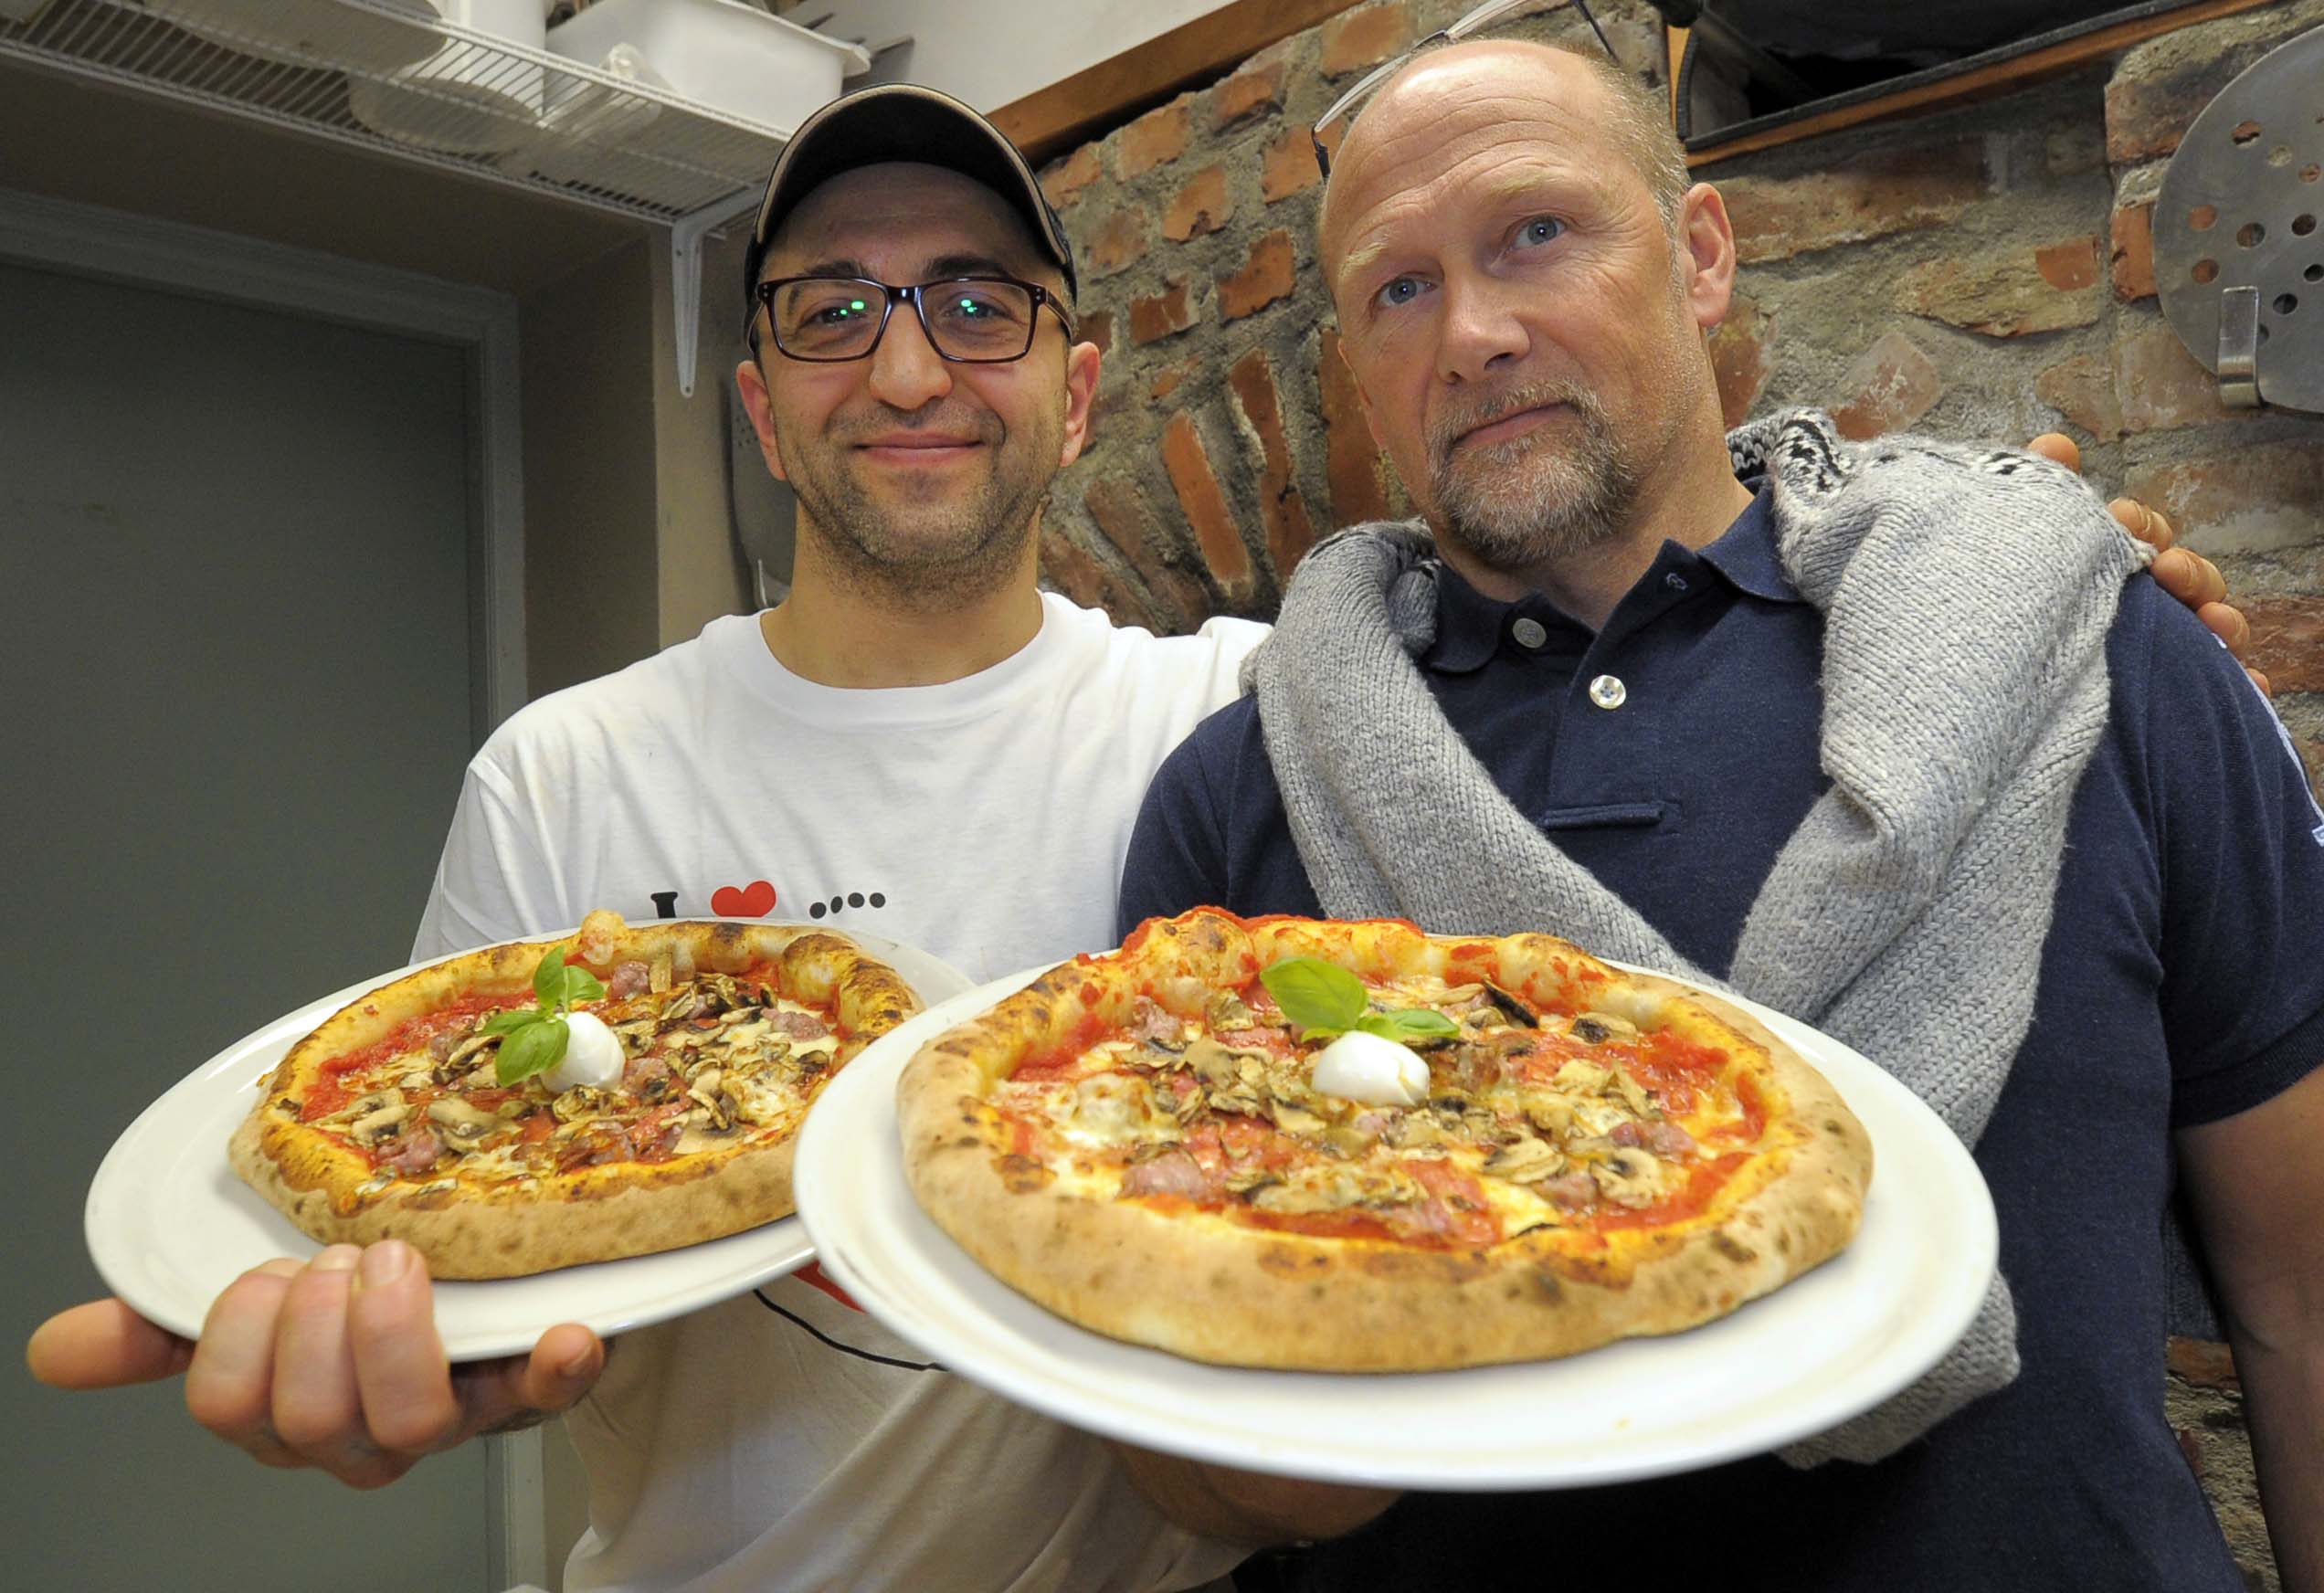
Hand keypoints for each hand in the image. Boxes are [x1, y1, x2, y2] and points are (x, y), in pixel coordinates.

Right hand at [25, 1241, 604, 1488]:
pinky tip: (564, 1335)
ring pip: (409, 1422)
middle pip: (311, 1420)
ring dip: (395, 1331)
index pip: (230, 1406)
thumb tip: (58, 1348)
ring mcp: (455, 1411)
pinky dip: (556, 1368)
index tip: (273, 1271)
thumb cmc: (358, 1299)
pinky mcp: (536, 1383)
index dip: (241, 1332)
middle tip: (344, 1255)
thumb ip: (161, 1323)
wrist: (484, 1274)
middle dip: (314, 1322)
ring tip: (400, 1260)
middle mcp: (368, 1430)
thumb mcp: (255, 1301)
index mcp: (289, 1410)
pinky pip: (549, 1395)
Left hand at [2026, 434, 2270, 694]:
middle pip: (2192, 580)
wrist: (2001, 687)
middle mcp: (2153, 606)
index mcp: (2117, 568)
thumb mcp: (2026, 550)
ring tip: (2210, 617)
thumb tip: (2053, 444)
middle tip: (2162, 566)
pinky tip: (2245, 681)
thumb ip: (2043, 491)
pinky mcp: (2184, 696)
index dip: (2140, 525)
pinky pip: (2230, 689)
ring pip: (2220, 629)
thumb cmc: (2024, 613)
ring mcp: (2174, 649)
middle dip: (2187, 569)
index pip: (2146, 536)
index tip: (2116, 518)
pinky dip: (2244, 683)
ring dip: (2224, 619)